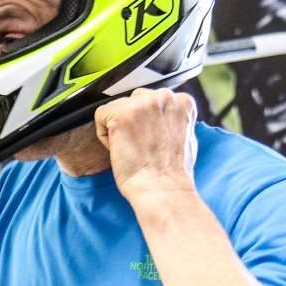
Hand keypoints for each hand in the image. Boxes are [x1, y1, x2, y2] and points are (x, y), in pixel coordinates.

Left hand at [94, 88, 198, 205]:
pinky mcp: (122, 113)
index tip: (153, 140)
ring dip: (120, 127)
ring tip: (134, 148)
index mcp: (182, 101)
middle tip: (142, 146)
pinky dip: (105, 136)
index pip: (154, 100)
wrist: (163, 190)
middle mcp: (164, 96)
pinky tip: (122, 150)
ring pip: (118, 107)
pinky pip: (101, 116)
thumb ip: (172, 118)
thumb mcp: (184, 135)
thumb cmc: (173, 173)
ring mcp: (142, 103)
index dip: (149, 123)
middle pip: (135, 100)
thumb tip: (159, 117)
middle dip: (134, 121)